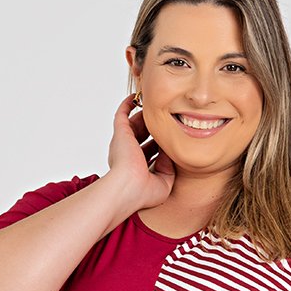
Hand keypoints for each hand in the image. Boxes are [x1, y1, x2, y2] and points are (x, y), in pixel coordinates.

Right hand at [106, 92, 175, 208]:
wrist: (128, 186)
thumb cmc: (143, 192)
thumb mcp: (164, 183)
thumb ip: (169, 167)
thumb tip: (170, 150)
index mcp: (136, 167)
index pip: (149, 152)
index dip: (159, 147)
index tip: (171, 142)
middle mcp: (127, 154)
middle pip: (142, 136)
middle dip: (153, 130)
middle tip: (167, 122)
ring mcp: (123, 142)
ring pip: (134, 124)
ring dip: (144, 117)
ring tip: (157, 107)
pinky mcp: (120, 132)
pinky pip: (122, 113)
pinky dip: (128, 105)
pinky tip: (136, 98)